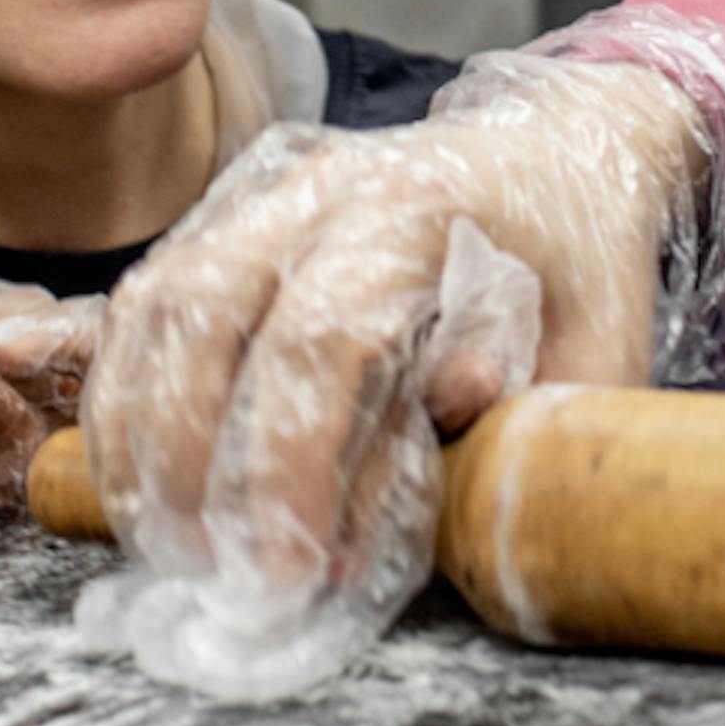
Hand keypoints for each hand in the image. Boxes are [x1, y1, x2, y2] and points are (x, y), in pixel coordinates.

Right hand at [77, 74, 672, 597]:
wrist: (557, 155)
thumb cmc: (580, 263)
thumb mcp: (600, 338)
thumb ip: (529, 397)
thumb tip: (441, 412)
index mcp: (420, 207)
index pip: (324, 336)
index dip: (291, 464)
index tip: (290, 571)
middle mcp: (324, 185)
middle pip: (208, 309)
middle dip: (187, 456)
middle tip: (206, 569)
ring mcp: (264, 194)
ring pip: (157, 299)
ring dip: (137, 430)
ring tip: (160, 539)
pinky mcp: (229, 219)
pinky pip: (146, 298)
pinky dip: (124, 391)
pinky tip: (135, 477)